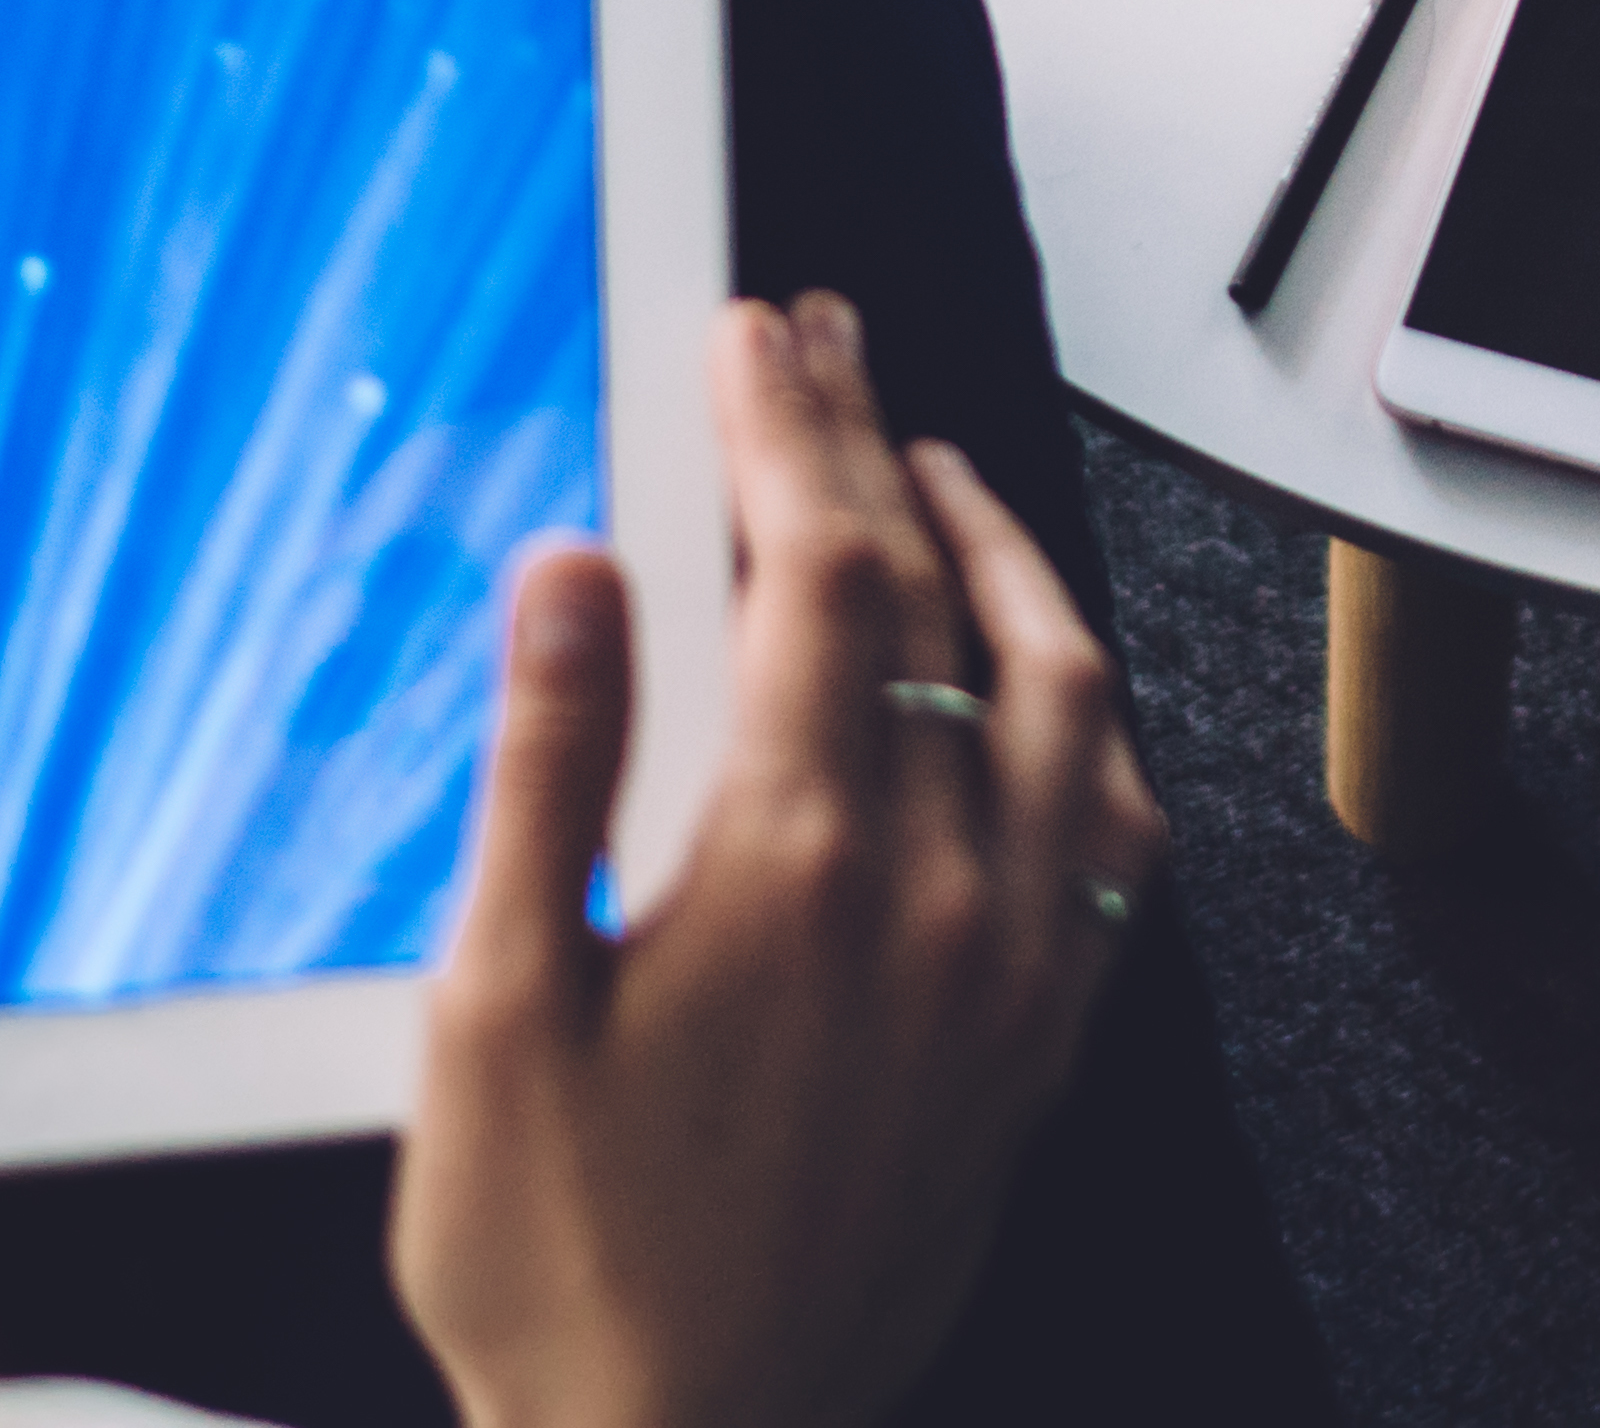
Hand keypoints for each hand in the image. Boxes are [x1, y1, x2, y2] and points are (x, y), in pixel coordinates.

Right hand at [395, 297, 1168, 1427]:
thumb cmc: (561, 1266)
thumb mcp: (488, 1013)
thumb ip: (547, 770)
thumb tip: (576, 571)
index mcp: (796, 864)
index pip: (821, 567)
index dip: (787, 424)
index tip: (755, 333)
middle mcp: (938, 895)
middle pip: (936, 599)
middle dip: (872, 444)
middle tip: (824, 348)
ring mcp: (1008, 970)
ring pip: (1065, 695)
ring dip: (1007, 557)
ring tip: (938, 472)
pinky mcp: (1037, 1045)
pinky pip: (1112, 836)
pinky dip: (1087, 720)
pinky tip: (1050, 688)